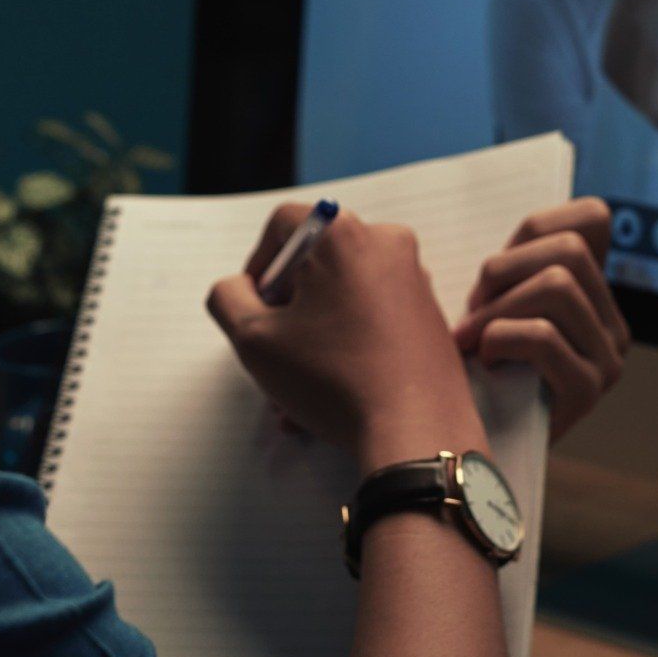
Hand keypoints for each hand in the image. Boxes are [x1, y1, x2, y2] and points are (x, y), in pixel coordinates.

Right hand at [207, 204, 485, 466]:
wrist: (417, 431)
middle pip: (315, 265)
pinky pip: (372, 320)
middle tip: (272, 354)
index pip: (283, 225)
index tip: (253, 307)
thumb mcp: (252, 338)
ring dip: (310, 341)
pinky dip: (345, 348)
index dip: (257, 265)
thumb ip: (227, 298)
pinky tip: (326, 396)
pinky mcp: (429, 314)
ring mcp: (414, 280)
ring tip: (292, 395)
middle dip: (285, 313)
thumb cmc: (335, 381)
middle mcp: (386, 245)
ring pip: (341, 299)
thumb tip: (239, 288)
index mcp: (344, 235)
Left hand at [450, 197, 629, 442]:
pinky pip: (542, 336)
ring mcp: (607, 359)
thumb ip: (510, 270)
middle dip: (503, 273)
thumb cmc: (467, 370)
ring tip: (473, 339)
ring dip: (497, 309)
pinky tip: (484, 362)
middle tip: (472, 312)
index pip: (593, 218)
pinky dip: (500, 340)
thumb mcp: (489, 306)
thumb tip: (513, 239)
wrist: (466, 454)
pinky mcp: (588, 391)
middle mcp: (612, 324)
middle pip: (568, 250)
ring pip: (558, 285)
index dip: (535, 228)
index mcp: (595, 295)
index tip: (497, 270)